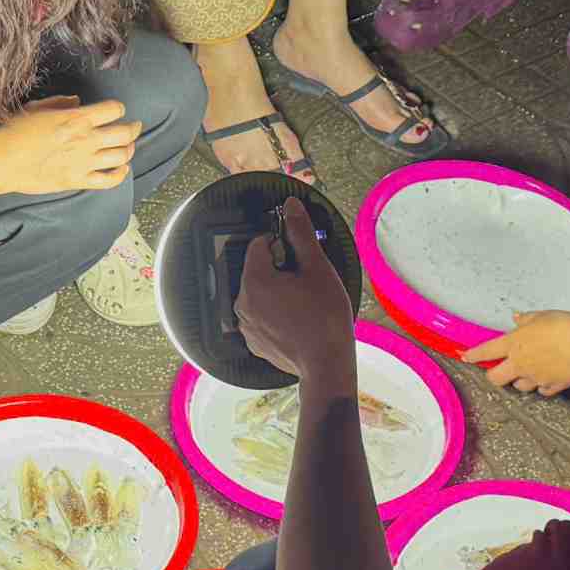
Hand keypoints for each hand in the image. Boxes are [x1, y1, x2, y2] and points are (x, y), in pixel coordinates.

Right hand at [0, 96, 141, 194]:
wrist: (1, 161)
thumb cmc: (15, 132)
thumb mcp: (37, 107)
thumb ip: (62, 103)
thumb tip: (78, 101)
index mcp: (76, 118)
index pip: (113, 109)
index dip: (118, 108)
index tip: (116, 110)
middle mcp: (85, 140)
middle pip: (124, 133)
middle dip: (133, 128)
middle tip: (134, 126)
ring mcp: (84, 162)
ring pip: (121, 155)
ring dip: (128, 150)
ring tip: (127, 147)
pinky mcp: (78, 181)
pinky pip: (109, 180)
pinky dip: (121, 174)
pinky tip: (122, 168)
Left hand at [234, 199, 355, 381]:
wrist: (326, 364)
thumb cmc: (325, 316)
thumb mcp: (317, 268)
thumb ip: (301, 233)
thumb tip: (290, 205)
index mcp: (254, 280)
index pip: (259, 244)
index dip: (282, 245)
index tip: (301, 258)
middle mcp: (242, 302)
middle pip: (257, 269)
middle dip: (279, 270)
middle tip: (306, 283)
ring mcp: (246, 325)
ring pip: (259, 293)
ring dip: (277, 292)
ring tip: (303, 304)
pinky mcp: (253, 342)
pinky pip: (260, 316)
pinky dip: (274, 314)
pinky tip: (296, 321)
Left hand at [461, 310, 569, 394]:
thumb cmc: (563, 328)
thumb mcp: (542, 316)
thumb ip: (527, 320)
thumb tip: (518, 318)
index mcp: (514, 344)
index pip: (486, 351)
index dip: (473, 355)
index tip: (466, 356)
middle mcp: (520, 364)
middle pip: (495, 378)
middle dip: (493, 375)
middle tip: (498, 370)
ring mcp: (535, 378)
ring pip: (519, 386)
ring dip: (520, 381)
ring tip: (527, 371)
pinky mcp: (551, 386)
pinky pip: (542, 390)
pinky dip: (542, 386)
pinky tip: (546, 378)